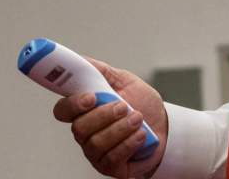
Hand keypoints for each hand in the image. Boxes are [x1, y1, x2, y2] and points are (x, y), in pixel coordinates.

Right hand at [52, 58, 167, 178]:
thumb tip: (82, 60)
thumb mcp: (125, 81)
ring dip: (120, 128)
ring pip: (96, 143)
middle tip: (123, 106)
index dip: (72, 104)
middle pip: (79, 128)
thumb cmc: (142, 105)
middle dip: (103, 115)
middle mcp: (85, 133)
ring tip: (137, 118)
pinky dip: (129, 143)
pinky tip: (140, 134)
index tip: (91, 97)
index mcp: (84, 111)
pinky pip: (112, 157)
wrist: (165, 128)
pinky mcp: (110, 167)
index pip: (63, 110)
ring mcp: (96, 152)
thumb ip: (102, 71)